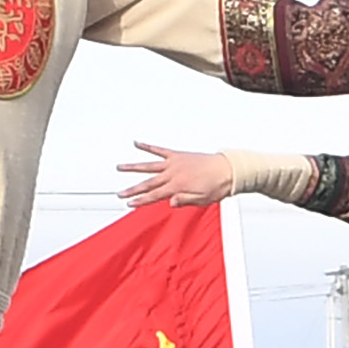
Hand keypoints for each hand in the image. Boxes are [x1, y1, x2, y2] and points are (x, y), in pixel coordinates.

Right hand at [120, 143, 235, 208]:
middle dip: (133, 189)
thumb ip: (184, 200)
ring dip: (133, 167)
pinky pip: (159, 150)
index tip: (129, 203)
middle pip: (148, 182)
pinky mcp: (177, 155)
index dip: (141, 200)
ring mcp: (174, 163)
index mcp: (177, 186)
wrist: (228, 170)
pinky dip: (148, 147)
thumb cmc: (217, 186)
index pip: (154, 195)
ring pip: (149, 166)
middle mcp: (173, 173)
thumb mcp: (202, 199)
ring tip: (120, 167)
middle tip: (120, 193)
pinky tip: (137, 143)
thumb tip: (169, 203)